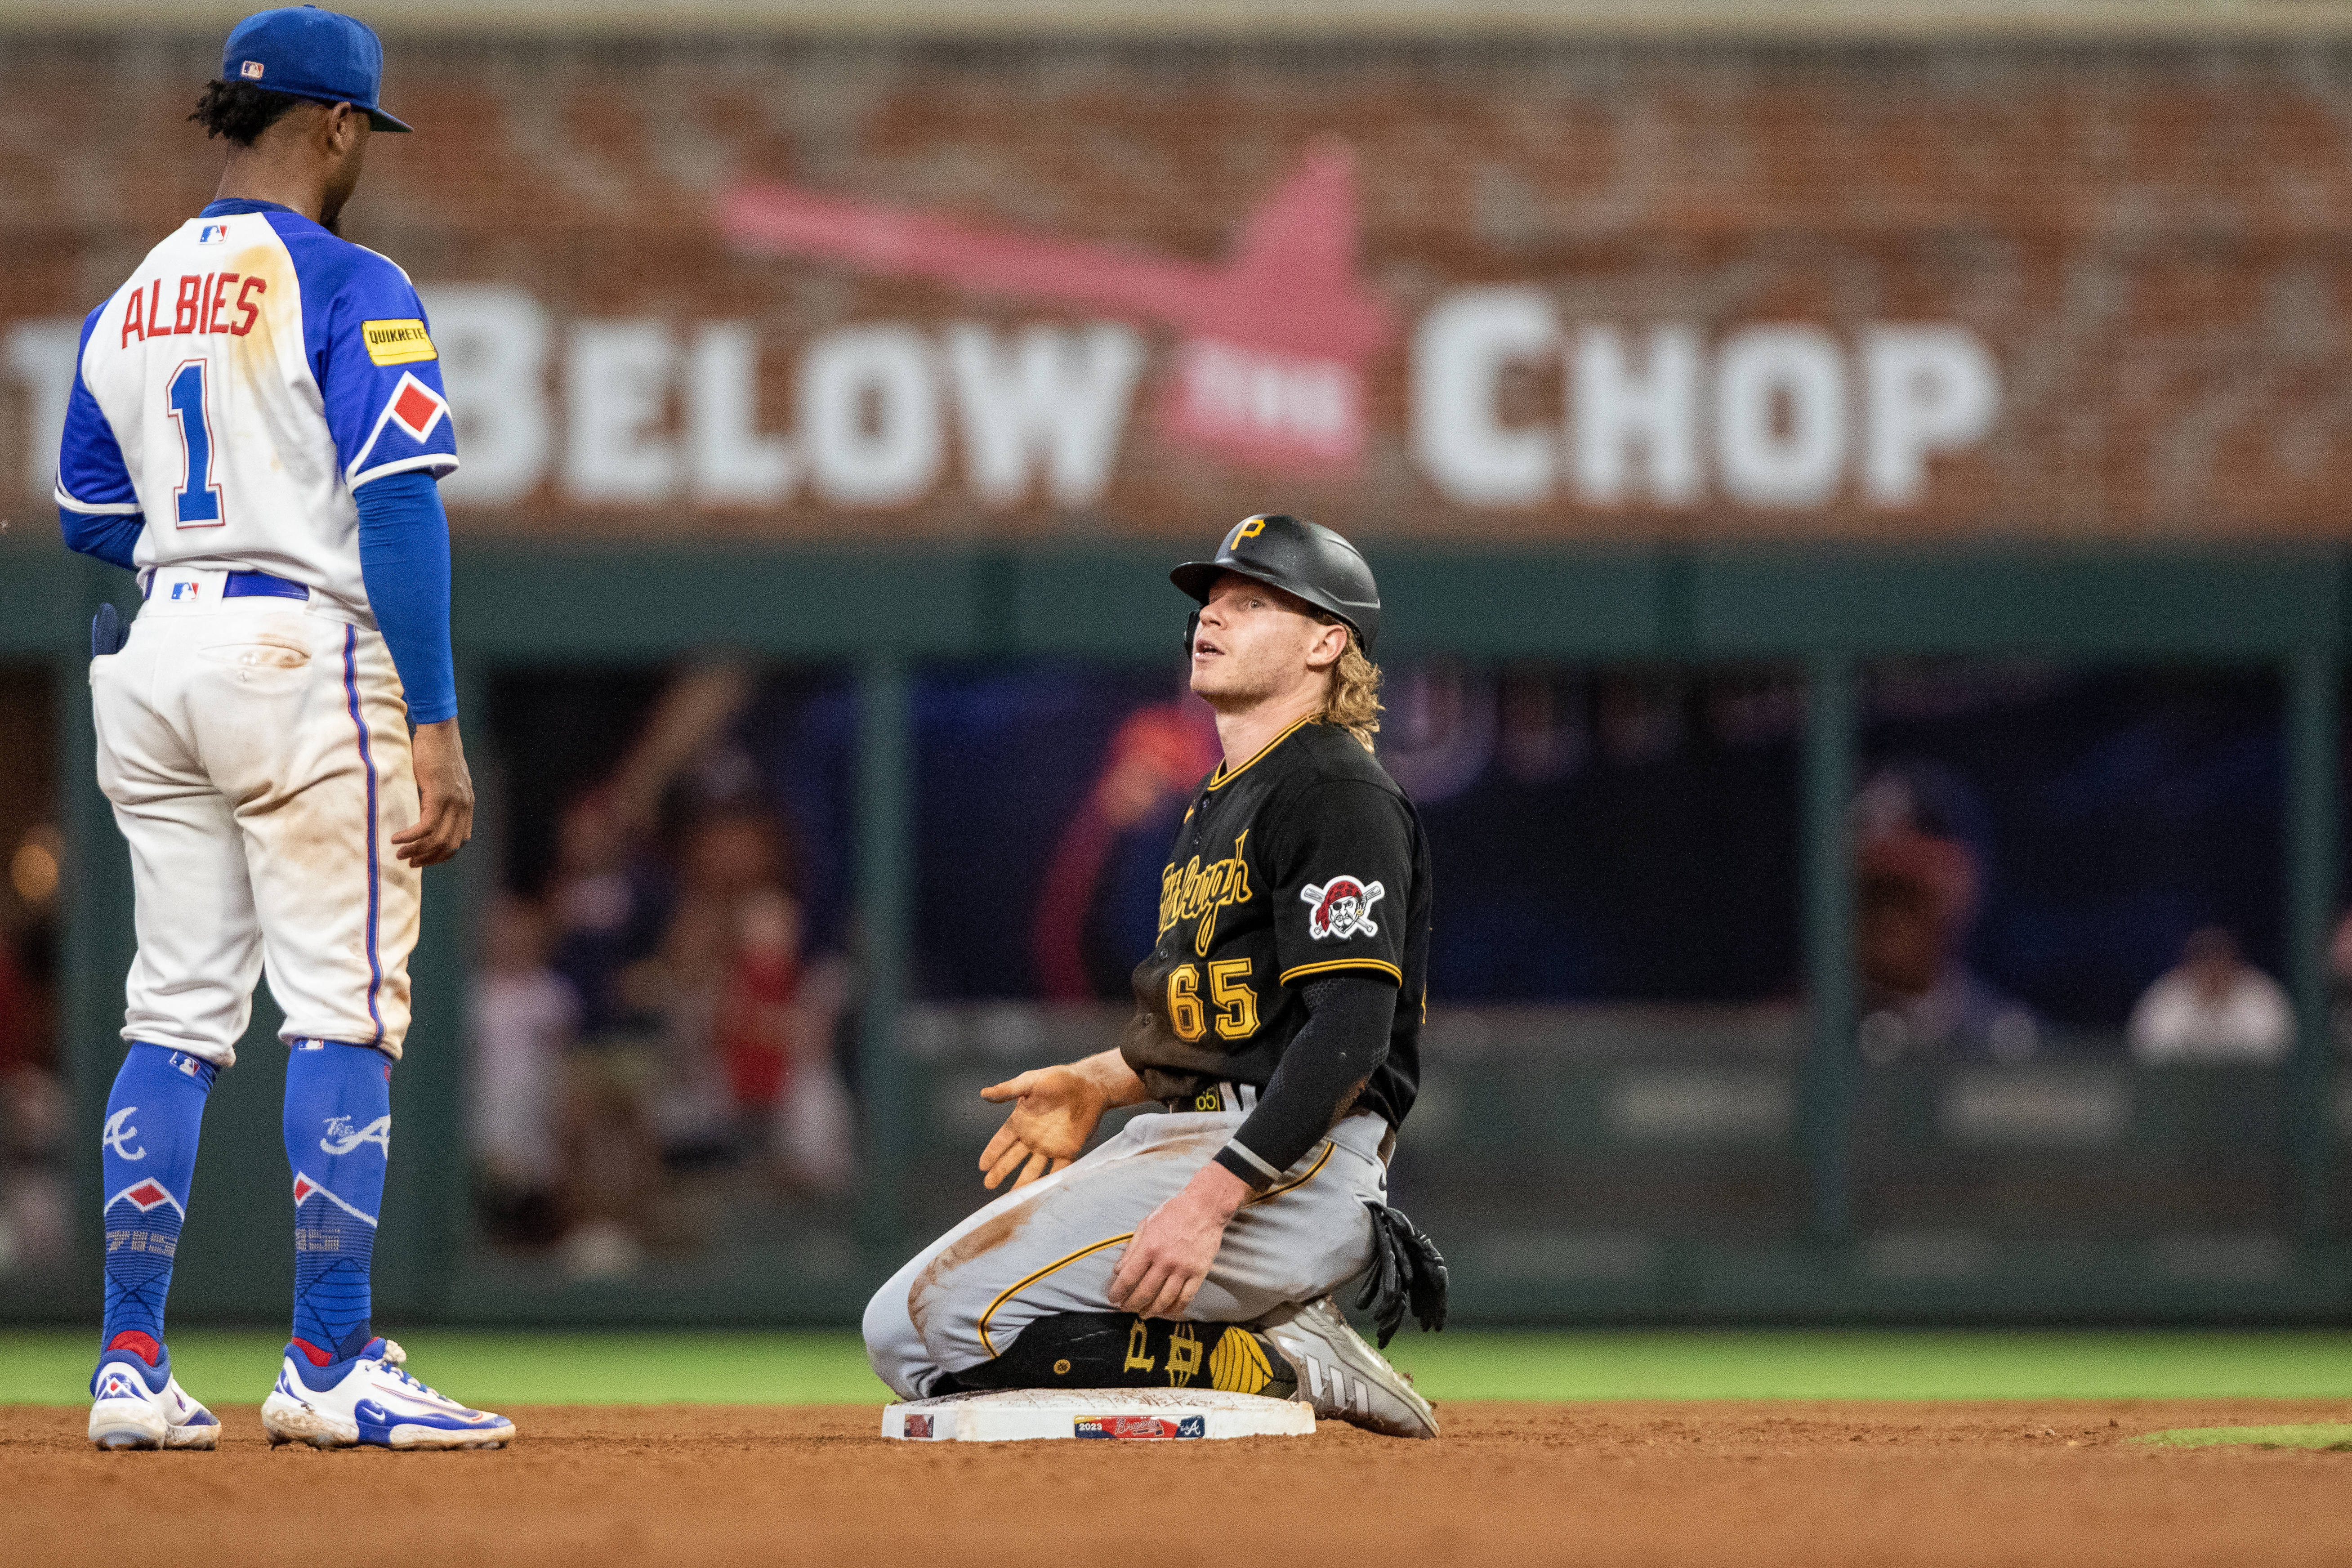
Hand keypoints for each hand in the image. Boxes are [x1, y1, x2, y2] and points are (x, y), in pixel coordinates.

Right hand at [392, 717, 473, 867]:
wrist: (439, 730)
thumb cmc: (437, 752)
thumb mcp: (444, 780)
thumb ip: (442, 798)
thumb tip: (427, 811)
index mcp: (467, 804)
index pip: (460, 840)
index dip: (442, 854)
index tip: (424, 858)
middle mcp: (464, 806)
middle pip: (450, 845)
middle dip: (429, 858)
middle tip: (410, 861)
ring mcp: (453, 802)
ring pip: (437, 839)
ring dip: (417, 850)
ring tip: (400, 853)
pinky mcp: (439, 796)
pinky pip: (425, 826)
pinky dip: (410, 836)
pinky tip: (396, 838)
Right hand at [978, 1064, 1107, 1189]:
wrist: (1089, 1084)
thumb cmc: (1059, 1079)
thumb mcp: (1031, 1082)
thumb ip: (1008, 1090)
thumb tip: (983, 1093)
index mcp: (1021, 1120)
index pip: (1002, 1140)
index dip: (992, 1152)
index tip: (982, 1166)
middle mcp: (1033, 1136)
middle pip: (1013, 1159)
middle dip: (1000, 1172)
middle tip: (988, 1185)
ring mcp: (1050, 1145)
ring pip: (1033, 1169)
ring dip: (1022, 1182)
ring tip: (1013, 1197)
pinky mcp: (1068, 1150)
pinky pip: (1057, 1169)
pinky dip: (1050, 1181)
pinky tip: (1041, 1193)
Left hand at [1108, 1161, 1247, 1318]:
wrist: (1204, 1207)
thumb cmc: (1173, 1212)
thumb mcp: (1146, 1224)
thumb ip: (1131, 1248)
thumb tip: (1117, 1270)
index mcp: (1149, 1247)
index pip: (1128, 1277)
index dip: (1118, 1292)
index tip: (1113, 1299)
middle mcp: (1165, 1261)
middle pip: (1144, 1292)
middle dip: (1131, 1304)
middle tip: (1126, 1309)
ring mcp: (1183, 1269)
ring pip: (1164, 1299)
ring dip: (1151, 1310)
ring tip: (1144, 1314)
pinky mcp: (1199, 1273)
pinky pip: (1186, 1297)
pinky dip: (1175, 1308)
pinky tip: (1168, 1312)